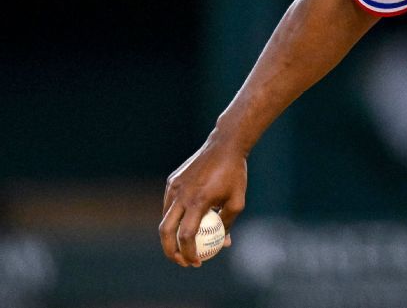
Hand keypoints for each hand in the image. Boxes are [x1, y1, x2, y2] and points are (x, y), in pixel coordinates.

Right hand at [159, 138, 246, 266]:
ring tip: (186, 244)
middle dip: (171, 251)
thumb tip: (224, 243)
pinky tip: (188, 221)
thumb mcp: (237, 201)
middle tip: (182, 261)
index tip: (195, 263)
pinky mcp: (171, 182)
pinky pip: (169, 205)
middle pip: (165, 231)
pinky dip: (175, 217)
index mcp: (198, 201)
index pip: (186, 235)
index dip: (188, 253)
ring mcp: (173, 187)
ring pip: (165, 218)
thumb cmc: (235, 174)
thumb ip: (227, 223)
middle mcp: (181, 195)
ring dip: (172, 235)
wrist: (224, 146)